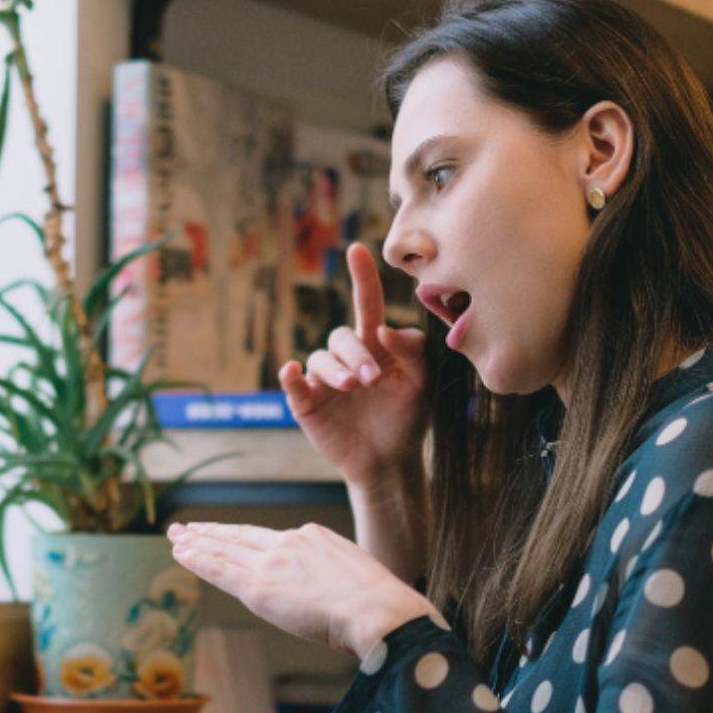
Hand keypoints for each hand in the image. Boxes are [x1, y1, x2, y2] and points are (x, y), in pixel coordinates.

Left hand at [167, 520, 441, 660]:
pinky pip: (221, 570)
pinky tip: (182, 553)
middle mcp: (289, 543)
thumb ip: (334, 579)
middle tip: (186, 527)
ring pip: (225, 550)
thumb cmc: (379, 606)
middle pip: (240, 537)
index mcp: (314, 537)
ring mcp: (272, 563)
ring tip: (176, 537)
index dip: (242, 537)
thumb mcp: (357, 576)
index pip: (268, 538)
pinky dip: (199, 561)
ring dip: (197, 544)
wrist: (378, 610)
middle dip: (211, 532)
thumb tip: (331, 595)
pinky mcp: (260, 587)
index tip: (226, 533)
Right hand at [280, 242, 427, 487]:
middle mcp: (347, 357)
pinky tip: (293, 371)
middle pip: (343, 337)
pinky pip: (293, 382)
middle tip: (372, 379)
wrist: (390, 462)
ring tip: (354, 387)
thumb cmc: (407, 419)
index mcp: (375, 346)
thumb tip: (383, 330)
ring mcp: (324, 379)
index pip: (367, 305)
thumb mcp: (422, 383)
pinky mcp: (306, 402)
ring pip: (320, 358)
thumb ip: (412, 352)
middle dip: (357, 355)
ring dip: (337, 369)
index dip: (362, 278)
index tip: (357, 250)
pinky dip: (290, 375)